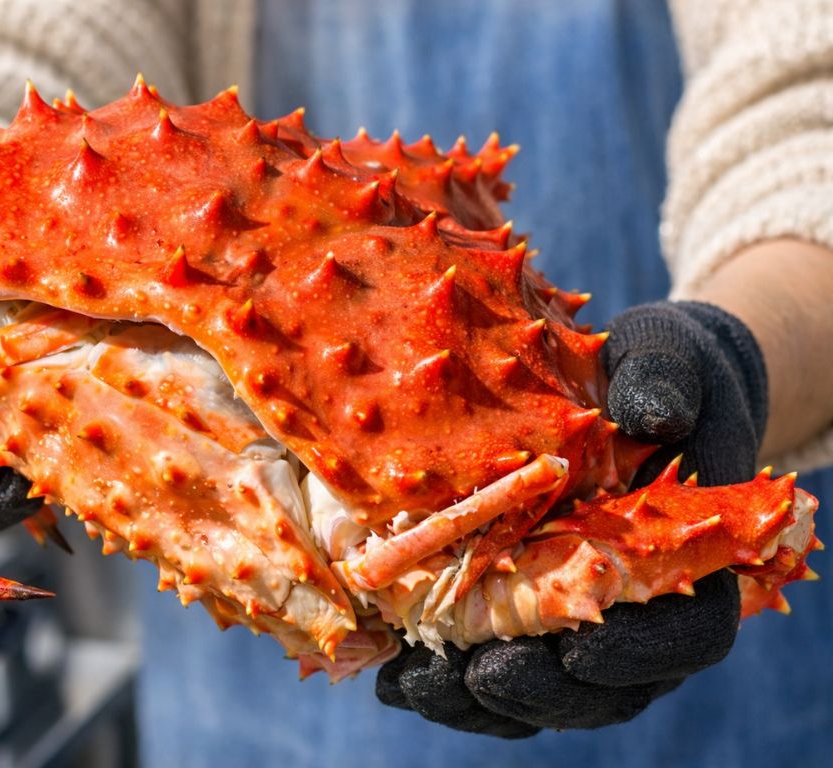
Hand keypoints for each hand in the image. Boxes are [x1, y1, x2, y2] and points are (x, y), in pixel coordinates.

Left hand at [376, 300, 765, 733]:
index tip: (580, 647)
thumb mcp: (670, 360)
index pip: (680, 638)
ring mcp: (570, 618)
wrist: (616, 382)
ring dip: (476, 697)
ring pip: (535, 689)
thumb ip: (668, 383)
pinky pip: (485, 663)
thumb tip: (653, 415)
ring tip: (416, 682)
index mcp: (687, 565)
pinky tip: (392, 665)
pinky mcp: (514, 612)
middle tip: (480, 677)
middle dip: (538, 690)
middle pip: (597, 686)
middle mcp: (632, 609)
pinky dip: (442, 674)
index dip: (636, 655)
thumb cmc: (656, 370)